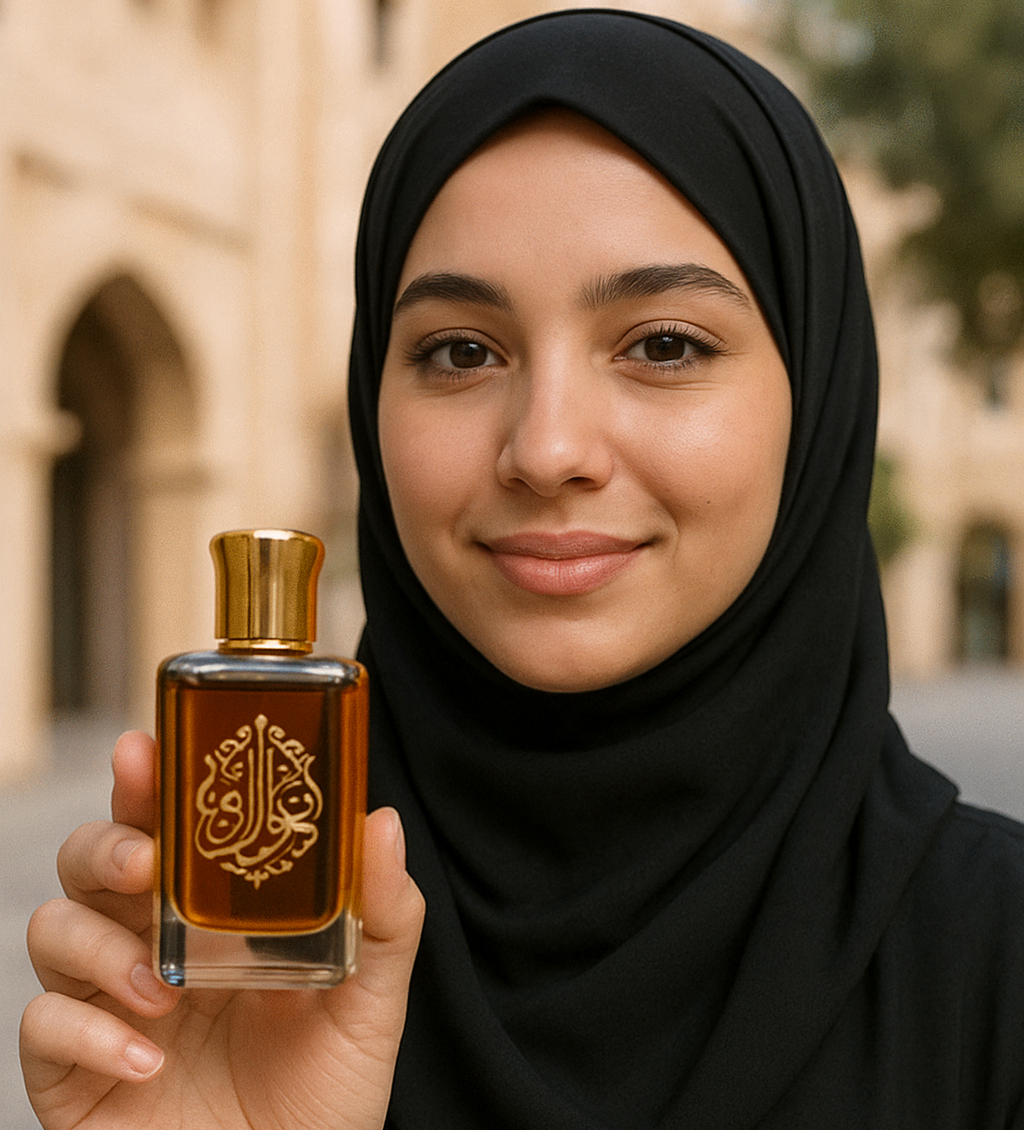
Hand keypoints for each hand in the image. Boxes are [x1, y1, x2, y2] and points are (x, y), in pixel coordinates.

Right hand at [20, 731, 424, 1129]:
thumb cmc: (325, 1094)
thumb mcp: (371, 1001)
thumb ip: (384, 915)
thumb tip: (379, 820)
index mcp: (214, 913)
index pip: (166, 825)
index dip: (146, 782)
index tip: (145, 750)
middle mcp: (152, 944)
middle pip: (90, 858)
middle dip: (106, 845)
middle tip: (146, 864)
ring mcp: (108, 1003)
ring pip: (50, 927)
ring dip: (95, 944)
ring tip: (160, 990)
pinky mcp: (74, 1070)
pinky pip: (39, 1025)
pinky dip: (84, 1032)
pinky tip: (144, 1061)